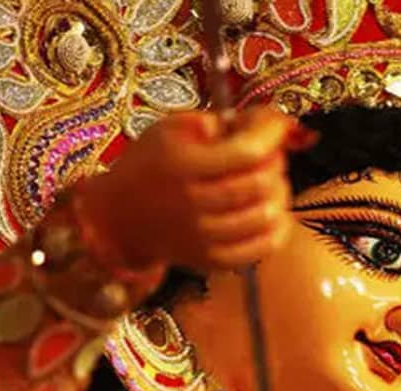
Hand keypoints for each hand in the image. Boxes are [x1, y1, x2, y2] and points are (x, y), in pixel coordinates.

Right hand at [73, 107, 309, 272]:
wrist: (121, 217)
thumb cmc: (151, 165)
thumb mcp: (171, 128)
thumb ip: (218, 120)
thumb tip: (266, 123)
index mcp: (182, 165)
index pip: (247, 152)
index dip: (272, 134)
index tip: (276, 125)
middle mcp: (193, 203)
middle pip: (260, 182)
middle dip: (275, 161)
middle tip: (268, 154)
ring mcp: (204, 237)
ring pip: (267, 214)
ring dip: (278, 192)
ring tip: (267, 181)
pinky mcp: (212, 260)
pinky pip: (263, 247)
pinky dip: (277, 226)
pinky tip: (270, 210)